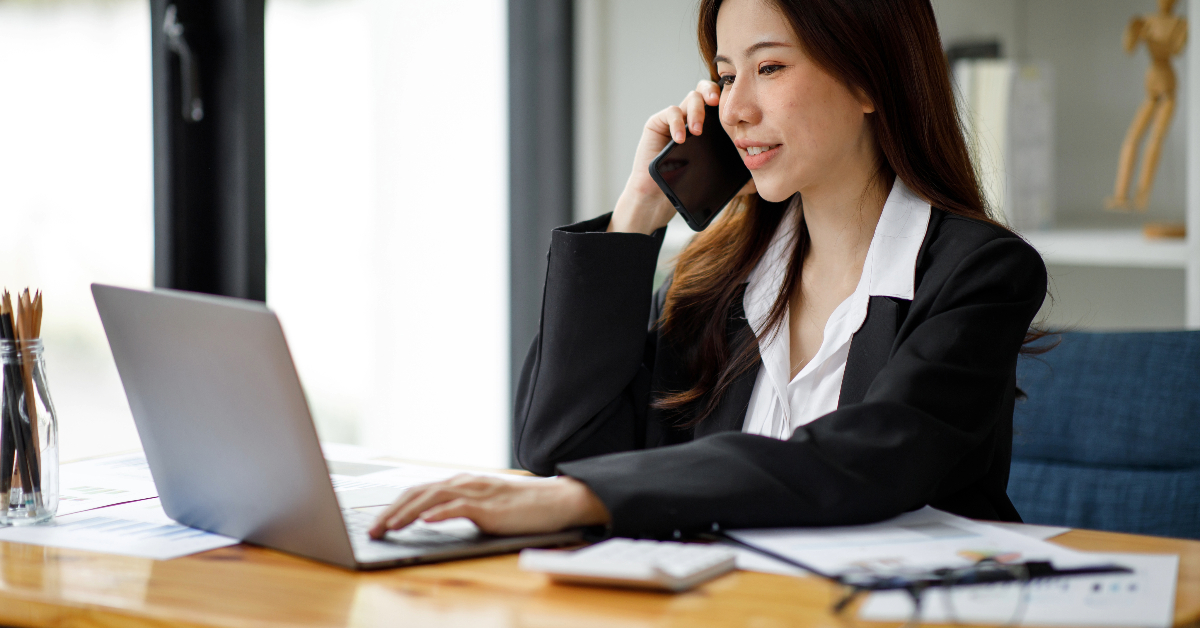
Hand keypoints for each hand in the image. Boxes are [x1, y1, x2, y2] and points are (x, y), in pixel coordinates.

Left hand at [367, 474, 610, 537]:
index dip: (393, 506)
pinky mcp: (490, 506)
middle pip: (418, 494)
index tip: (377, 523)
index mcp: (459, 483)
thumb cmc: (519, 508)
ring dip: (407, 514)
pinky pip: (460, 507)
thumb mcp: (481, 507)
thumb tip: (429, 519)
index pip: (418, 492)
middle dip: (391, 512)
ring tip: (390, 527)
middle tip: (373, 530)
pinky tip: (426, 520)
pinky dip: (440, 513)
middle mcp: (463, 483)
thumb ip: (457, 508)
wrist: (554, 501)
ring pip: (433, 499)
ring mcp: (476, 492)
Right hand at [609, 80, 722, 234]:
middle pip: (705, 90)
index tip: (736, 108)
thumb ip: (736, 180)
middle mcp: (692, 116)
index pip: (721, 101)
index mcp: (709, 125)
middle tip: (717, 102)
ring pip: (690, 98)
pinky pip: (670, 113)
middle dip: (712, 92)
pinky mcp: (657, 123)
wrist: (658, 197)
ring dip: (697, 111)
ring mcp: (675, 119)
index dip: (729, 97)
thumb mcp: (714, 180)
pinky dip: (677, 124)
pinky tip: (681, 138)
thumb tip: (758, 183)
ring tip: (698, 131)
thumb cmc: (684, 185)